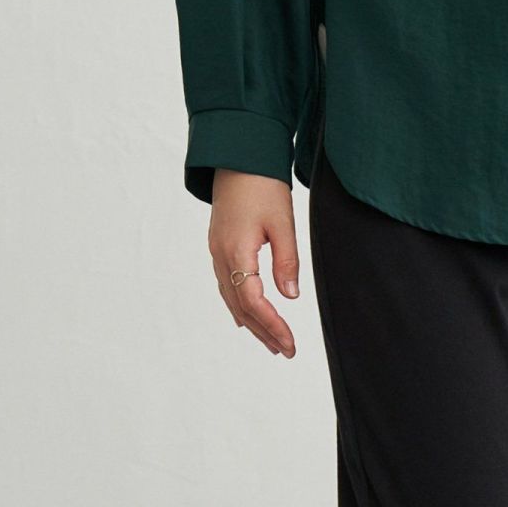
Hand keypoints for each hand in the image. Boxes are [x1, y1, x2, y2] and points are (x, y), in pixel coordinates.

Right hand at [207, 169, 300, 357]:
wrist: (237, 155)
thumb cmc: (262, 184)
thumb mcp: (283, 222)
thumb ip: (287, 261)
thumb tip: (290, 296)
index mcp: (236, 251)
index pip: (253, 301)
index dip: (272, 325)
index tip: (290, 343)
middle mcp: (221, 256)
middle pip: (241, 307)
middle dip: (264, 332)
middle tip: (286, 351)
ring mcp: (217, 252)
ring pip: (232, 299)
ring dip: (252, 324)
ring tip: (272, 343)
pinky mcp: (219, 247)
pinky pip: (226, 286)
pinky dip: (240, 307)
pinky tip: (249, 319)